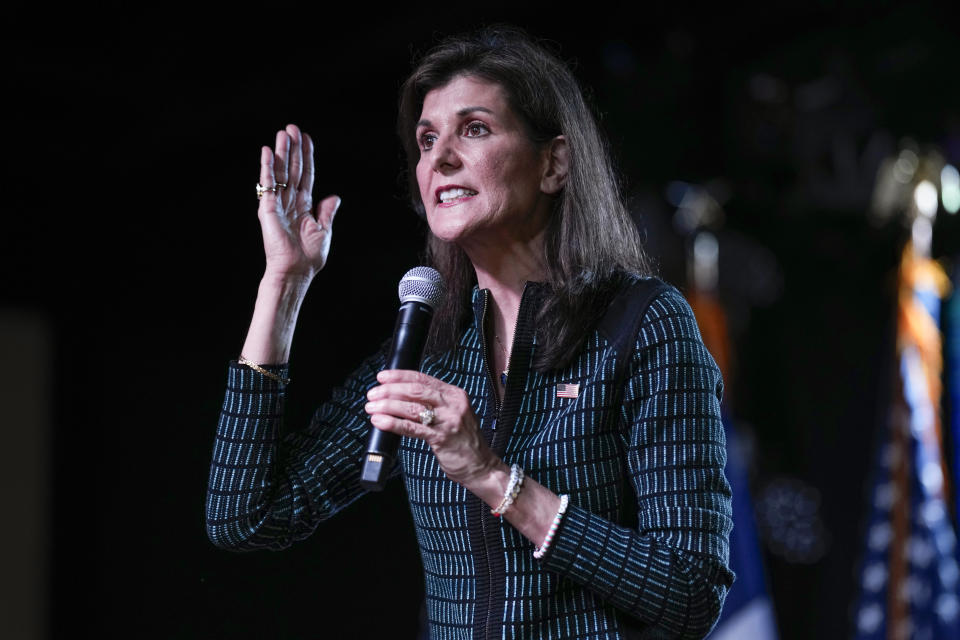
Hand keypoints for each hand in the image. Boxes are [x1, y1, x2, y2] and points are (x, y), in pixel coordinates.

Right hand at [257, 124, 339, 280]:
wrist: (296, 270)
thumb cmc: (308, 256)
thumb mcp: (323, 230)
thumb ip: (327, 212)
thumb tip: (334, 197)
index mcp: (304, 205)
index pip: (306, 175)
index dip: (307, 157)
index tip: (307, 139)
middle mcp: (290, 201)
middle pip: (292, 168)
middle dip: (293, 148)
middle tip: (293, 128)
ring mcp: (278, 202)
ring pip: (280, 172)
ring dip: (281, 152)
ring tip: (283, 133)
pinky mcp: (267, 207)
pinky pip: (267, 183)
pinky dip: (267, 167)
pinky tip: (267, 151)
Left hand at [364, 370, 503, 486]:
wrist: (481, 466)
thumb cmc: (463, 441)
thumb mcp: (452, 414)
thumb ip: (433, 404)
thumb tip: (400, 396)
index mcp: (454, 394)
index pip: (422, 378)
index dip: (399, 376)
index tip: (382, 377)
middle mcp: (453, 404)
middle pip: (415, 390)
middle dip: (390, 390)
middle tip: (373, 394)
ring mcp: (448, 420)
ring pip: (411, 407)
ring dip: (387, 405)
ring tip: (372, 407)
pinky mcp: (442, 438)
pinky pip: (412, 428)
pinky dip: (393, 423)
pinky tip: (380, 421)